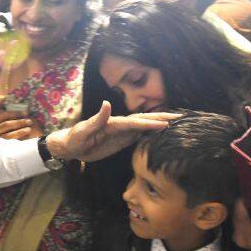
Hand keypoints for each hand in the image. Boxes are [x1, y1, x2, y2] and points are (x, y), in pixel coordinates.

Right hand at [0, 99, 33, 140]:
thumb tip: (3, 103)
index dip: (3, 104)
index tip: (9, 100)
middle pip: (5, 119)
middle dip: (17, 116)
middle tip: (26, 114)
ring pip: (8, 129)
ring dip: (20, 126)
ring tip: (29, 125)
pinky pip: (9, 139)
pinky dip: (17, 135)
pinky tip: (25, 133)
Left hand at [45, 101, 178, 161]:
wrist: (70, 146)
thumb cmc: (75, 138)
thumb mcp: (83, 130)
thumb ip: (97, 118)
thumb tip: (107, 103)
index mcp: (113, 122)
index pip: (135, 122)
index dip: (150, 123)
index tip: (166, 123)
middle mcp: (120, 125)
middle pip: (144, 120)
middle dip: (161, 118)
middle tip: (180, 117)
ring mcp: (122, 132)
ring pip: (144, 126)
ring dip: (160, 124)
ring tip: (176, 122)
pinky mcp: (122, 140)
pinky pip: (139, 135)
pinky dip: (152, 133)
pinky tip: (162, 133)